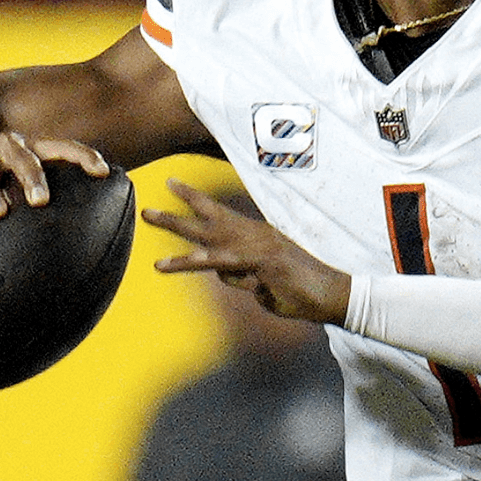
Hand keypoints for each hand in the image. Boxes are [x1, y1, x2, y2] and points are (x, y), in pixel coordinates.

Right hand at [0, 133, 109, 223]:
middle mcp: (10, 146)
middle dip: (33, 179)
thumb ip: (56, 185)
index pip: (65, 147)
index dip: (85, 157)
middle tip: (41, 201)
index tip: (103, 172)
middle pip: (25, 160)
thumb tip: (96, 222)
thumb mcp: (29, 167)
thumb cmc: (8, 170)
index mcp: (35, 146)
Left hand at [144, 179, 351, 324]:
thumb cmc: (303, 289)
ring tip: (149, 222)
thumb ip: (241, 274)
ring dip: (177, 227)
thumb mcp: (265, 281)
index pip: (221, 214)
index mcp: (259, 235)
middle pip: (211, 218)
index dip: (196, 201)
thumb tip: (220, 274)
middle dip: (178, 213)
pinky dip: (195, 260)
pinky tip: (170, 263)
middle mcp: (257, 235)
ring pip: (210, 235)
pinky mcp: (262, 262)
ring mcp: (260, 247)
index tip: (173, 185)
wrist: (333, 294)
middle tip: (147, 209)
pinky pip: (221, 261)